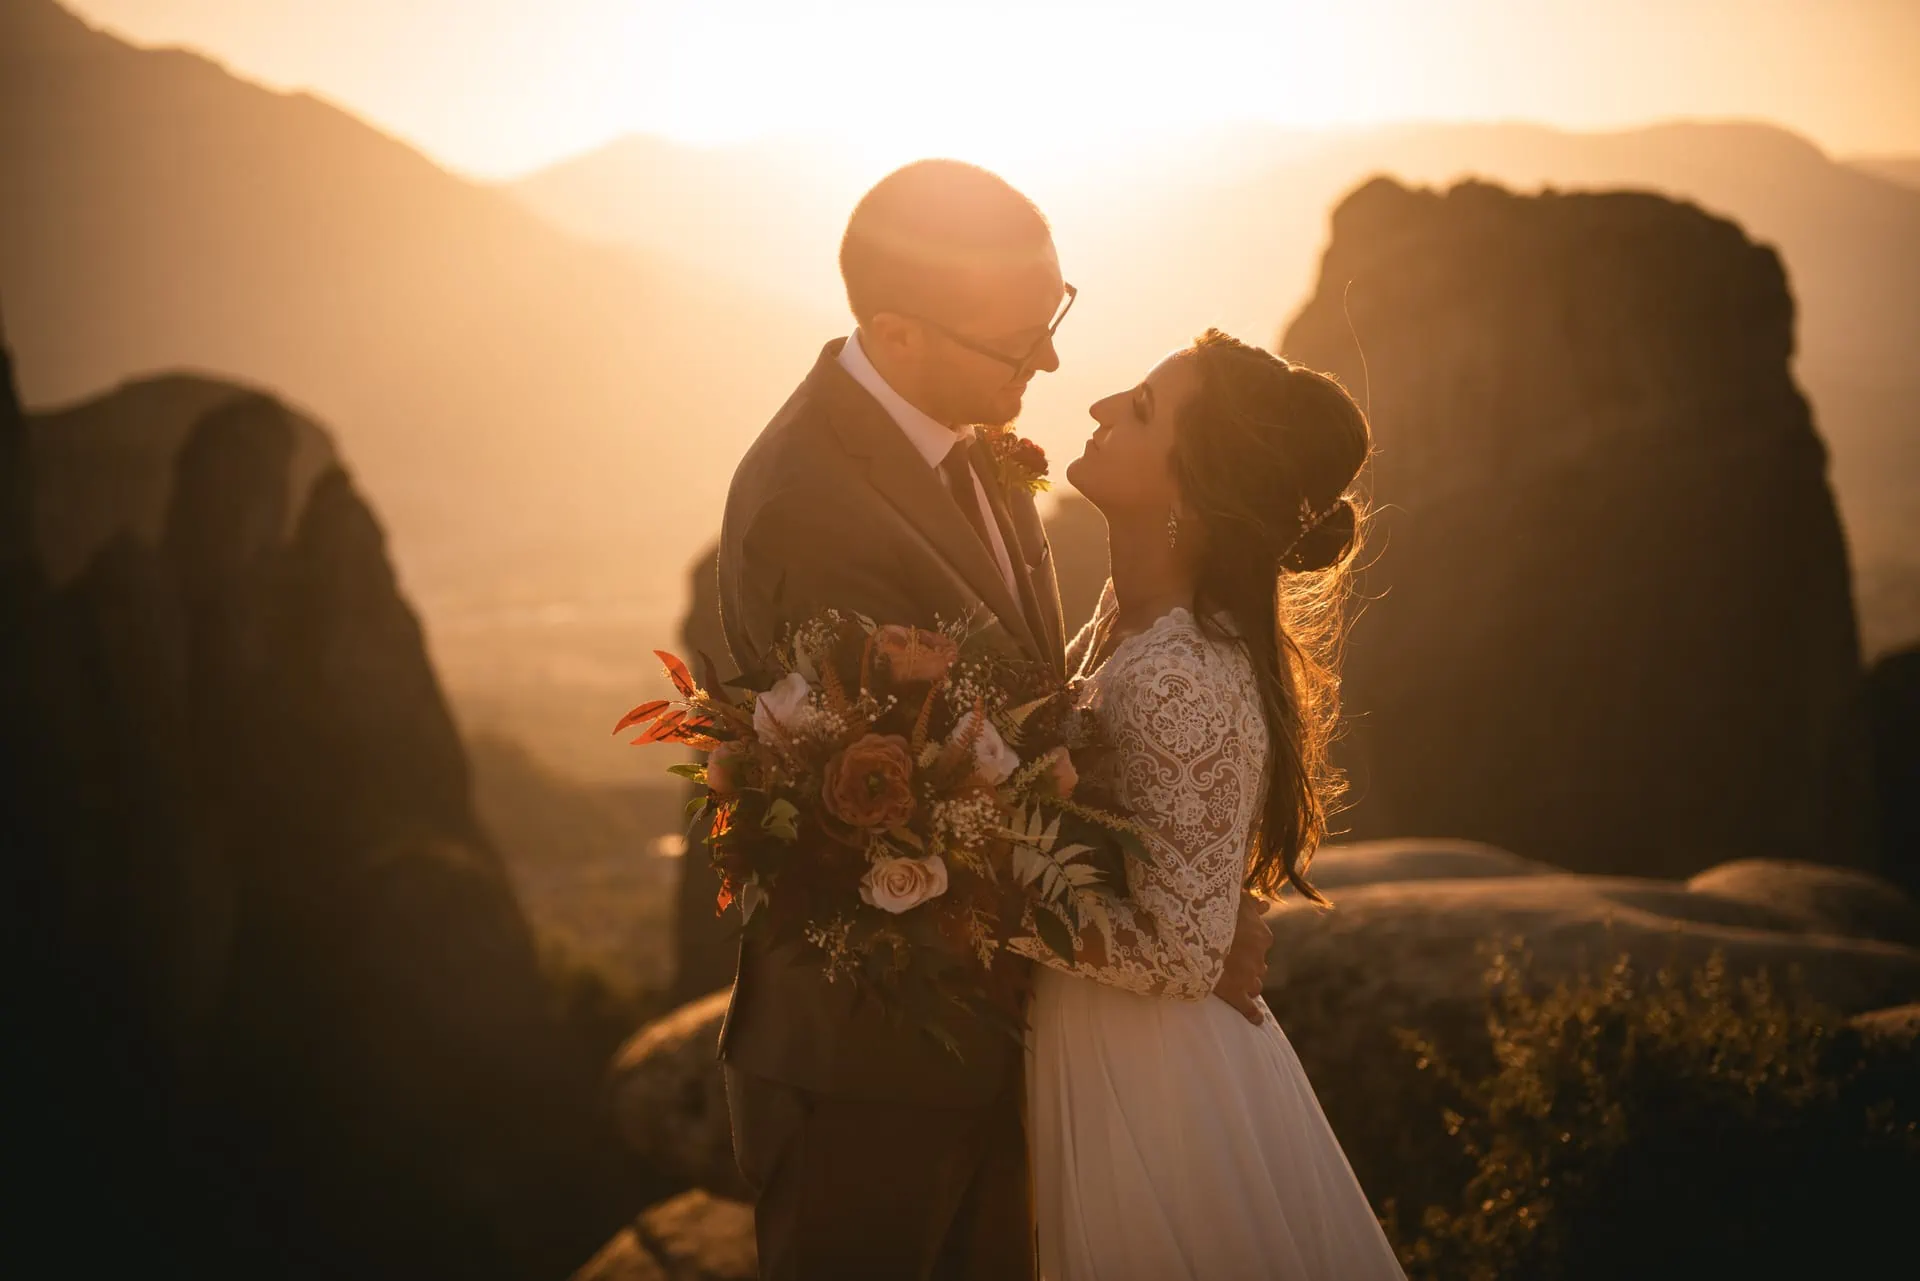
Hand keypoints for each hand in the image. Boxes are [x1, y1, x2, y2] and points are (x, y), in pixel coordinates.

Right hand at [1212, 890, 1272, 1024]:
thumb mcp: (1236, 899)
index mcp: (1261, 935)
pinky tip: (1257, 1020)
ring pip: (1256, 985)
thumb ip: (1251, 901)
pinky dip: (1253, 1014)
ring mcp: (1248, 977)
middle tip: (1234, 962)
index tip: (1241, 942)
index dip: (1251, 943)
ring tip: (1239, 984)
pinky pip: (1249, 1008)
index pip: (1262, 941)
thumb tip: (1266, 903)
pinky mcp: (1236, 994)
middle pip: (1259, 965)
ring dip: (1249, 983)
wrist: (1196, 935)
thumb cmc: (1214, 912)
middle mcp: (1259, 958)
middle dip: (1250, 964)